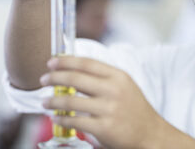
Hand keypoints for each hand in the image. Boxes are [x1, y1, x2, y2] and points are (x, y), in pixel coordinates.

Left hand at [40, 56, 165, 148]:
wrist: (150, 133)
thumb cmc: (135, 108)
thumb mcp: (125, 85)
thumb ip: (104, 77)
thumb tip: (74, 71)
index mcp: (118, 76)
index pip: (87, 63)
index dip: (66, 61)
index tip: (52, 62)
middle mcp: (114, 90)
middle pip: (75, 78)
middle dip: (55, 77)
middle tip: (44, 80)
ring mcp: (109, 109)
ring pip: (71, 101)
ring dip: (53, 101)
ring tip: (45, 101)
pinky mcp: (104, 127)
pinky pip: (75, 121)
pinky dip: (61, 119)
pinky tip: (56, 117)